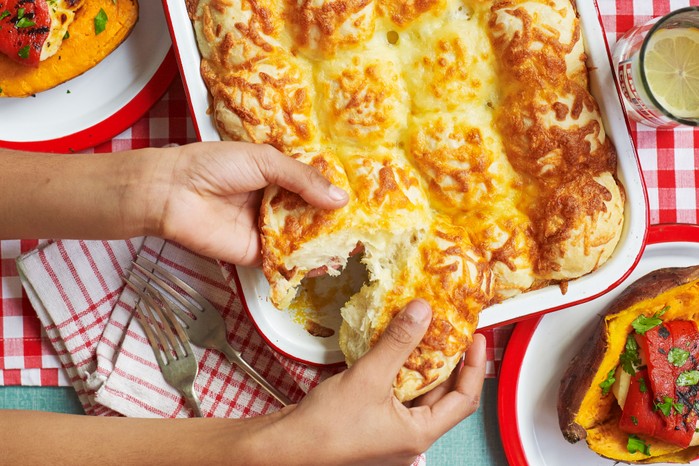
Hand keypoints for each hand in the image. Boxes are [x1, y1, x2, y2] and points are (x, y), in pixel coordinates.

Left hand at [146, 142, 348, 264]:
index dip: (336, 191)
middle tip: (369, 224)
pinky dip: (305, 264)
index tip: (366, 197)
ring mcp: (268, 230)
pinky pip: (286, 261)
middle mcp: (276, 203)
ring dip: (326, 242)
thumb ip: (302, 179)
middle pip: (313, 214)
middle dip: (337, 220)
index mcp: (277, 176)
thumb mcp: (264, 161)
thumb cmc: (214, 166)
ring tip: (357, 243)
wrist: (173, 193)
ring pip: (303, 239)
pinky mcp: (258, 255)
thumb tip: (341, 198)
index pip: (314, 185)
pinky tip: (328, 262)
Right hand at [270, 300, 486, 465]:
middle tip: (450, 329)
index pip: (463, 399)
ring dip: (421, 363)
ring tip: (423, 331)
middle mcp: (409, 436)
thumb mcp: (369, 378)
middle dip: (448, 360)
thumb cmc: (328, 426)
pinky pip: (396, 394)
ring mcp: (390, 432)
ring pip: (417, 393)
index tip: (477, 338)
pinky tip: (392, 349)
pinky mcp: (372, 424)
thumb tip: (423, 311)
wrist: (287, 447)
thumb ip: (398, 342)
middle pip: (442, 395)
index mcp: (419, 434)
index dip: (475, 366)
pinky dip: (399, 370)